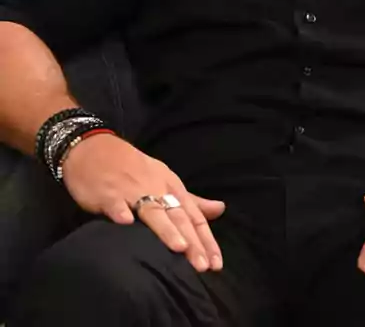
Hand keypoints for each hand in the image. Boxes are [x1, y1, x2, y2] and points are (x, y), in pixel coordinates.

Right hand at [61, 133, 224, 272]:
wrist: (94, 149)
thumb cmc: (133, 168)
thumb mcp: (166, 180)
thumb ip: (191, 200)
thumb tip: (220, 209)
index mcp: (172, 188)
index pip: (194, 217)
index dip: (207, 240)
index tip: (217, 264)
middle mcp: (157, 189)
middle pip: (179, 218)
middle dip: (192, 242)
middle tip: (203, 265)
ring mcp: (132, 191)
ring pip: (153, 211)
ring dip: (166, 229)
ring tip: (180, 247)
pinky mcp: (107, 193)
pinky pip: (115, 203)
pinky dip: (120, 212)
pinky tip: (126, 223)